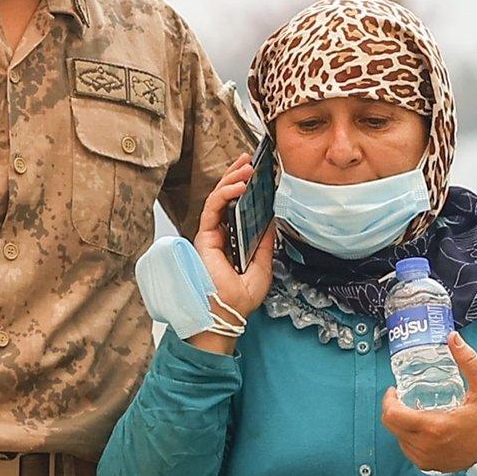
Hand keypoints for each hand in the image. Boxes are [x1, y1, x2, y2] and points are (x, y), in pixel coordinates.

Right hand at [193, 154, 275, 321]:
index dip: (247, 190)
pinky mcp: (204, 236)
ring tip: (246, 167)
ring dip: (232, 179)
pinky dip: (224, 194)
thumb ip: (265, 242)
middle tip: (249, 161)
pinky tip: (238, 185)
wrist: (227, 314)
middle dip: (237, 176)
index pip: (238, 208)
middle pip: (227, 199)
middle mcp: (220, 235)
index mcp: (233, 241)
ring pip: (218, 199)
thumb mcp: (262, 266)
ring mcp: (210, 235)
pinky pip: (213, 208)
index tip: (260, 176)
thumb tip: (272, 219)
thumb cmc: (239, 299)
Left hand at [381, 332, 476, 473]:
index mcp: (434, 427)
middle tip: (400, 397)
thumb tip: (453, 338)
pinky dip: (408, 437)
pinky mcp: (428, 465)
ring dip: (400, 423)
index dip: (388, 400)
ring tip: (412, 410)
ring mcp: (426, 458)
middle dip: (391, 409)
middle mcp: (426, 445)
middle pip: (390, 425)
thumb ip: (469, 361)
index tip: (395, 390)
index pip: (392, 415)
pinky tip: (419, 426)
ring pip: (398, 437)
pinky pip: (407, 448)